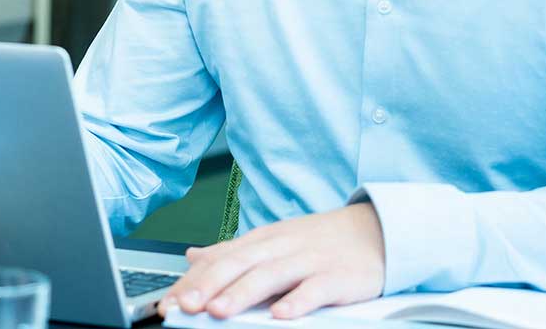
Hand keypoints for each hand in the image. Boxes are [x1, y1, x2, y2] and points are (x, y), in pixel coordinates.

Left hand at [158, 203, 385, 320]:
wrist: (375, 231)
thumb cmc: (317, 242)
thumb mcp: (271, 243)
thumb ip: (232, 252)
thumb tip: (192, 256)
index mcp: (261, 241)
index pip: (220, 259)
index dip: (193, 281)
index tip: (170, 301)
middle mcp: (280, 247)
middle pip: (239, 264)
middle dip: (209, 286)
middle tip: (185, 307)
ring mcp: (309, 260)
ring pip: (271, 275)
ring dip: (243, 293)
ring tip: (220, 311)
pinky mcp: (338, 277)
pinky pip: (316, 289)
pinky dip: (298, 300)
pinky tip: (282, 314)